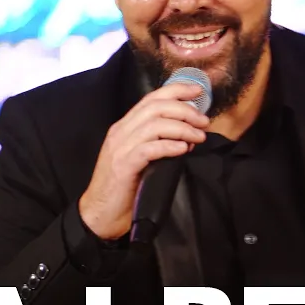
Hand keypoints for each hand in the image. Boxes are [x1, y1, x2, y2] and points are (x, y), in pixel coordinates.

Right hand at [78, 81, 209, 239]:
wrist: (100, 214)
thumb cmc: (124, 187)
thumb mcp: (140, 158)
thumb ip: (157, 143)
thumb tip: (187, 136)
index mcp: (124, 127)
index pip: (151, 99)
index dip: (176, 91)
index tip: (198, 91)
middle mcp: (121, 132)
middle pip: (155, 107)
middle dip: (184, 110)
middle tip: (204, 122)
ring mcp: (120, 148)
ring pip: (154, 125)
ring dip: (182, 128)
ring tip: (199, 137)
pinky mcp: (123, 167)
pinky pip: (149, 149)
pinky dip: (169, 145)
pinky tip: (183, 149)